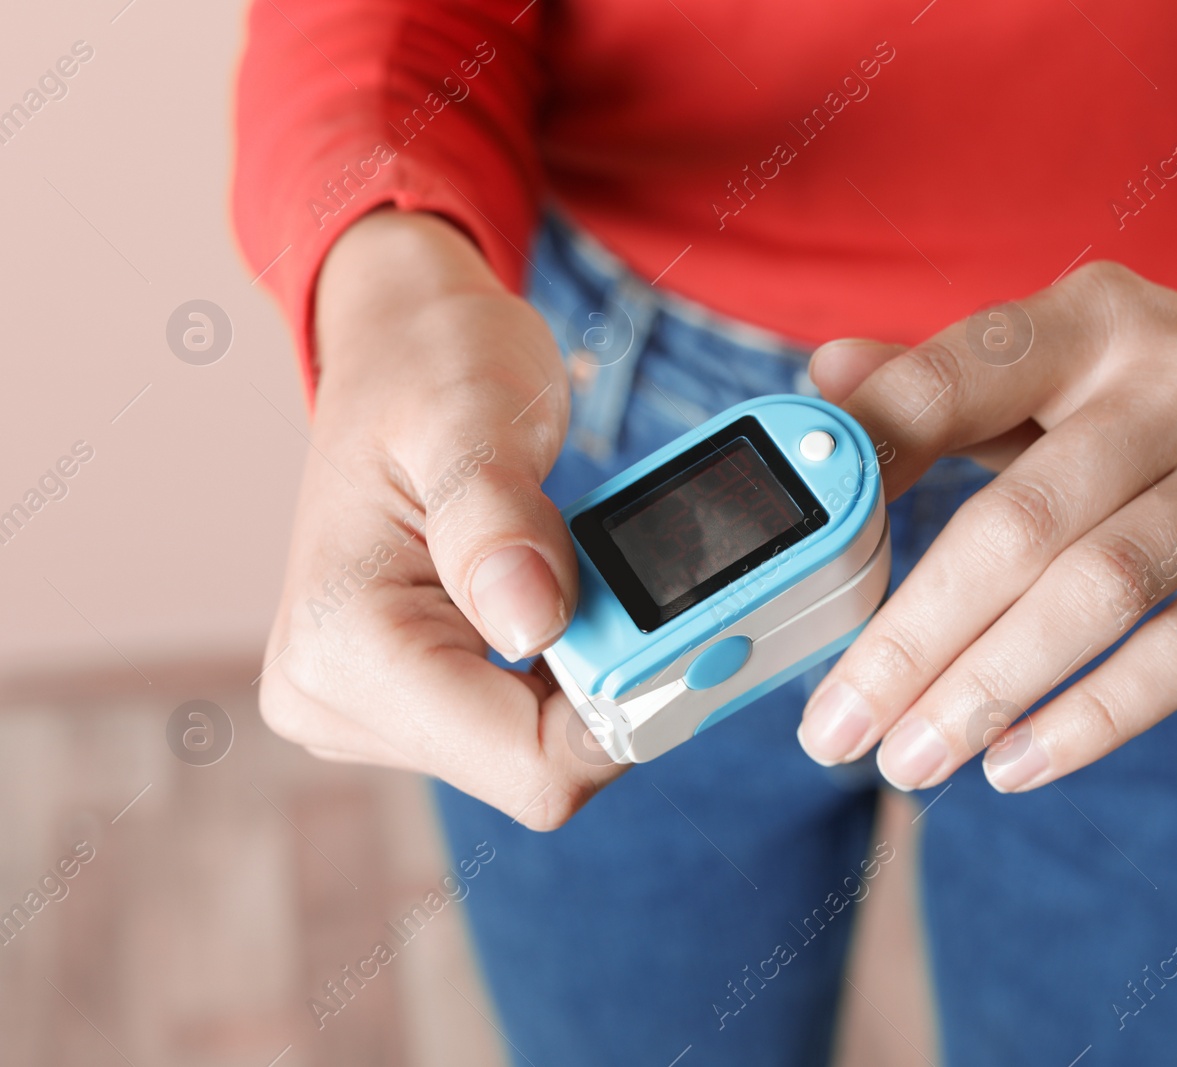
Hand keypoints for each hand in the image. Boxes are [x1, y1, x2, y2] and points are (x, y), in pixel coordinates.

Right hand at [257, 210, 623, 828]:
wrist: (399, 350)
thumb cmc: (429, 365)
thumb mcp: (470, 414)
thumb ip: (496, 518)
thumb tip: (533, 623)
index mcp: (341, 646)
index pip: (523, 763)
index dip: (624, 715)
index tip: (686, 637)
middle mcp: (335, 698)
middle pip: (534, 767)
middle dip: (610, 690)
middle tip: (648, 592)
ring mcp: (366, 710)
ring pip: (536, 755)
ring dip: (590, 680)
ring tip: (591, 581)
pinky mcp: (405, 702)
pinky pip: (523, 725)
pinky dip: (569, 675)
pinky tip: (572, 606)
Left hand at [796, 262, 1176, 791]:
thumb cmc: (1166, 398)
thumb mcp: (1067, 361)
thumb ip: (946, 378)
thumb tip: (824, 377)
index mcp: (1091, 321)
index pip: (960, 377)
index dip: (876, 451)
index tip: (804, 544)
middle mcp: (1173, 383)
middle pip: (1022, 521)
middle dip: (912, 636)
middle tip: (833, 727)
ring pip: (1100, 593)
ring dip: (991, 689)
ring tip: (908, 762)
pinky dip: (1095, 717)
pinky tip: (1016, 763)